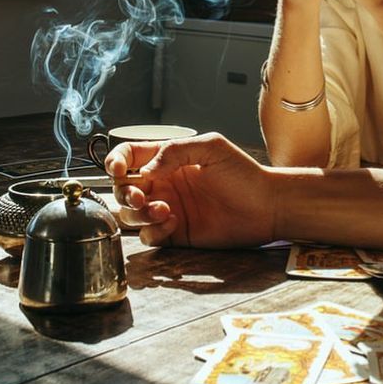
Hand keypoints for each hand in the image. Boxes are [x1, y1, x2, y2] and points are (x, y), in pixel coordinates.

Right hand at [105, 133, 276, 247]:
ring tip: (163, 210)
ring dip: (138, 214)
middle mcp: (163, 184)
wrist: (266, 206)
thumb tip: (144, 170)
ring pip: (131, 215)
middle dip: (125, 193)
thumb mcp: (211, 148)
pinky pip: (149, 236)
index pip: (129, 157)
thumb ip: (175, 151)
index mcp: (168, 159)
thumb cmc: (244, 173)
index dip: (116, 161)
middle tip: (142, 197)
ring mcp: (168, 209)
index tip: (119, 170)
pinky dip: (153, 231)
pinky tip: (173, 223)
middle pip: (123, 189)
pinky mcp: (176, 233)